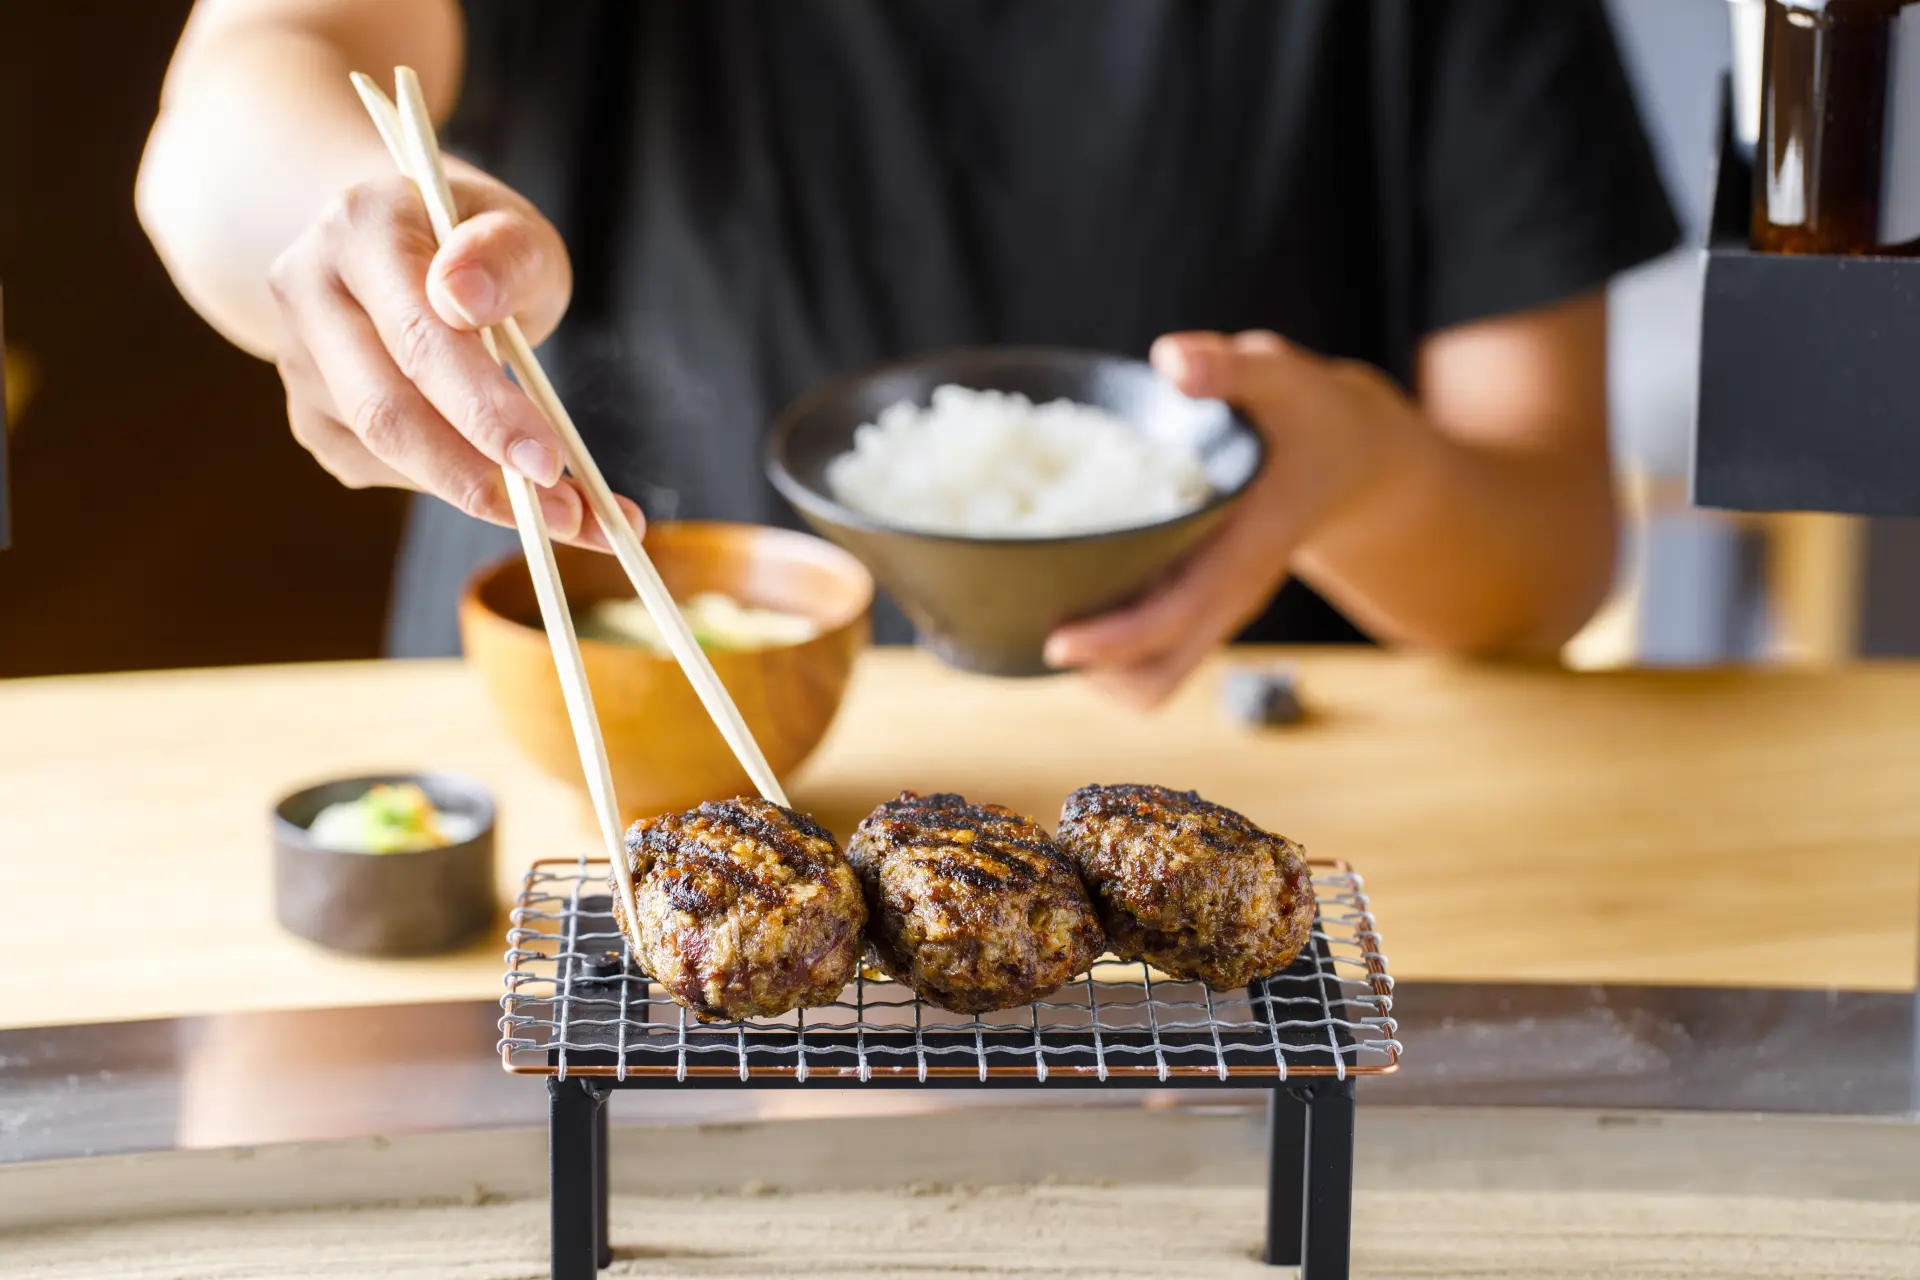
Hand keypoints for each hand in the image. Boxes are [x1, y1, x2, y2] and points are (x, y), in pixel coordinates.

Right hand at [266, 168, 642, 546]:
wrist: (404, 248)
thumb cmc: (475, 245)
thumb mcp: (515, 229)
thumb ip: (504, 256)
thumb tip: (463, 298)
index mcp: (361, 230)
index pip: (420, 336)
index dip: (485, 408)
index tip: (551, 460)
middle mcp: (310, 291)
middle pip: (386, 410)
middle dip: (479, 474)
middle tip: (564, 515)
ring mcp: (299, 359)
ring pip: (382, 451)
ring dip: (476, 491)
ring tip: (566, 513)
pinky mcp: (312, 414)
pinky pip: (382, 470)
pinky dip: (455, 488)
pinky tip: (510, 489)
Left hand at [1044, 330, 1417, 707]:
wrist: (1353, 457)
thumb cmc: (1308, 412)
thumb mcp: (1277, 374)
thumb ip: (1227, 366)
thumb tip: (1172, 360)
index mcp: (1246, 548)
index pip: (1178, 615)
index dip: (1116, 638)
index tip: (1057, 644)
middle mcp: (1231, 594)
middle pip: (1159, 674)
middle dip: (1095, 668)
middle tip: (1032, 623)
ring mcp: (1218, 609)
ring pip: (1156, 679)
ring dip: (1101, 668)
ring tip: (1046, 613)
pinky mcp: (1204, 607)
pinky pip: (1155, 655)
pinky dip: (1113, 649)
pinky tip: (1075, 594)